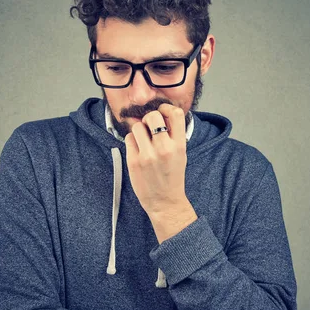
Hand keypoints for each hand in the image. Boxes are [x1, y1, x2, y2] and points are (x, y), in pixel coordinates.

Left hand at [125, 104, 196, 242]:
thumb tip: (160, 114)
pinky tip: (138, 149)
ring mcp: (147, 155)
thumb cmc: (172, 177)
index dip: (166, 108)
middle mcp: (163, 148)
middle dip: (149, 118)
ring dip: (139, 129)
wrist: (164, 202)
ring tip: (144, 140)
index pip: (175, 114)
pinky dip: (132, 140)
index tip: (162, 111)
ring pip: (137, 126)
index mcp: (179, 145)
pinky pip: (129, 138)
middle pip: (152, 116)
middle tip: (150, 126)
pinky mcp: (133, 161)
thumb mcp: (181, 154)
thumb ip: (173, 135)